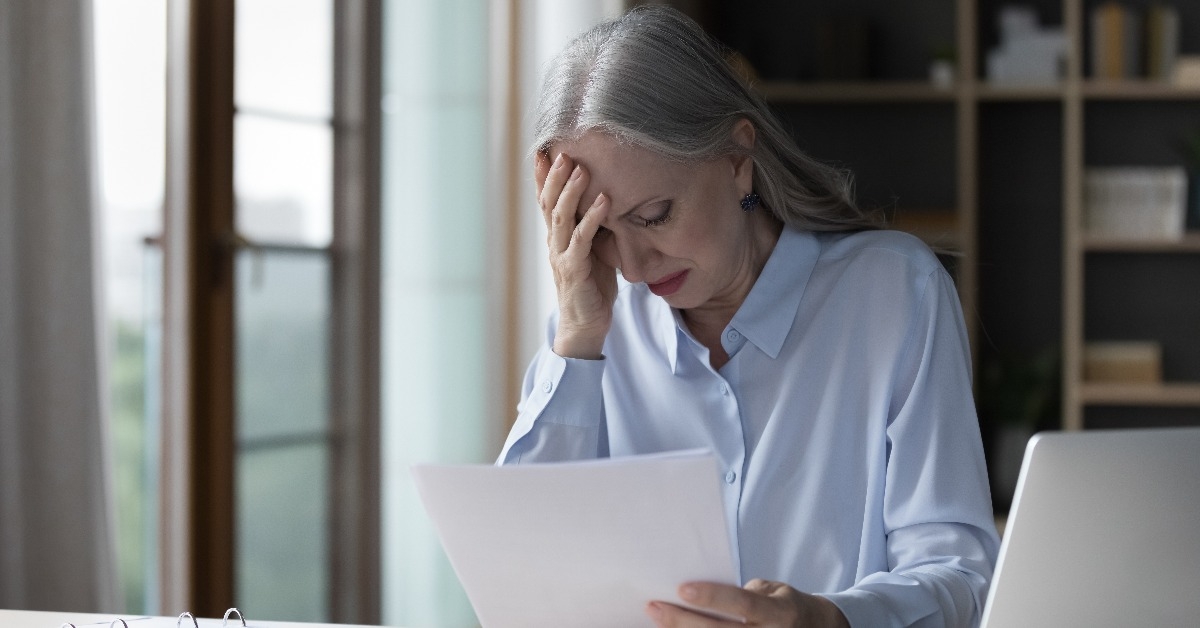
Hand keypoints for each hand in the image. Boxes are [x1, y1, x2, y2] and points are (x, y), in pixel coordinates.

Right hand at [535, 151, 617, 358]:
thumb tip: (607, 199)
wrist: (585, 325)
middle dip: (553, 176)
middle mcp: (554, 243)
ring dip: (570, 191)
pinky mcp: (574, 270)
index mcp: (557, 237)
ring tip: (580, 168)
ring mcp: (561, 256)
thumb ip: (593, 228)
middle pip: (549, 203)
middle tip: (562, 151)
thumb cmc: (592, 287)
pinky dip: (593, 218)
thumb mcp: (592, 251)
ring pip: (561, 217)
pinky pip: (582, 239)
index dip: (543, 177)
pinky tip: (605, 200)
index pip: (546, 201)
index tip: (544, 151)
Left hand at [646, 580, 850, 627]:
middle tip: (654, 607)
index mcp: (779, 614)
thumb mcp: (773, 591)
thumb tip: (701, 594)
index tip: (682, 589)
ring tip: (659, 621)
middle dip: (683, 621)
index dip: (712, 597)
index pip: (742, 604)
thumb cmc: (785, 606)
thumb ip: (744, 593)